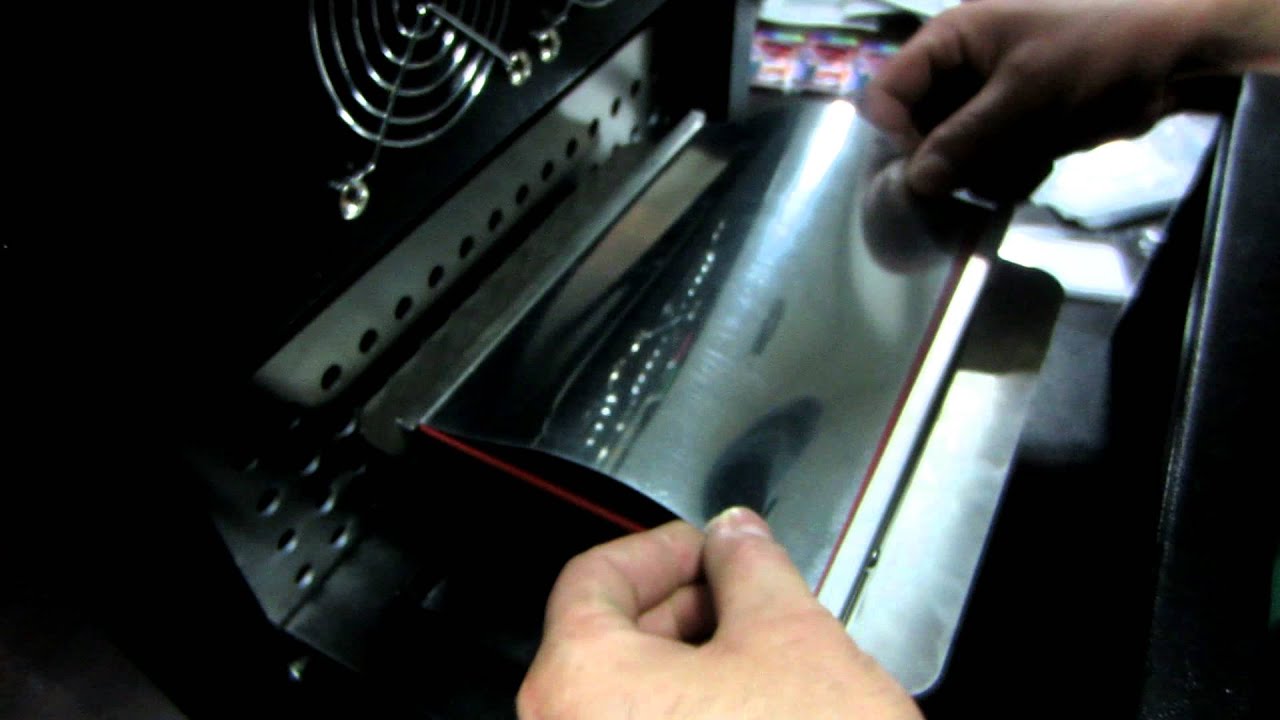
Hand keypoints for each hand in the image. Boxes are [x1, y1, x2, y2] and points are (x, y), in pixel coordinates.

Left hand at [517, 508, 921, 719]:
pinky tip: (754, 718)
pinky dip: (690, 719)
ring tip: (766, 664)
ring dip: (693, 668)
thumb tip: (735, 539)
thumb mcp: (791, 640)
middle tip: (747, 598)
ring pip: (629, 700)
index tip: (707, 546)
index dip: (660, 549)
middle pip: (606, 641)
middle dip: (685, 609)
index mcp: (579, 681)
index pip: (594, 578)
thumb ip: (751, 568)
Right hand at [859, 0, 1279, 199]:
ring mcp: (984, 97)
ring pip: (950, 153)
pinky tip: (1038, 164)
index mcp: (952, 38)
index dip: (895, 133)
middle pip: (916, 128)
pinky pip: (984, 160)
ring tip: (1023, 163)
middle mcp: (959, 66)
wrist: (1174, 60)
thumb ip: (963, 140)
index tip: (926, 169)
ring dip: (981, 170)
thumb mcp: (1025, 97)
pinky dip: (1006, 172)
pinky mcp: (1010, 123)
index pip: (888, 91)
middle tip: (980, 176)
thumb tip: (914, 183)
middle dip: (947, 159)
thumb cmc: (1095, 57)